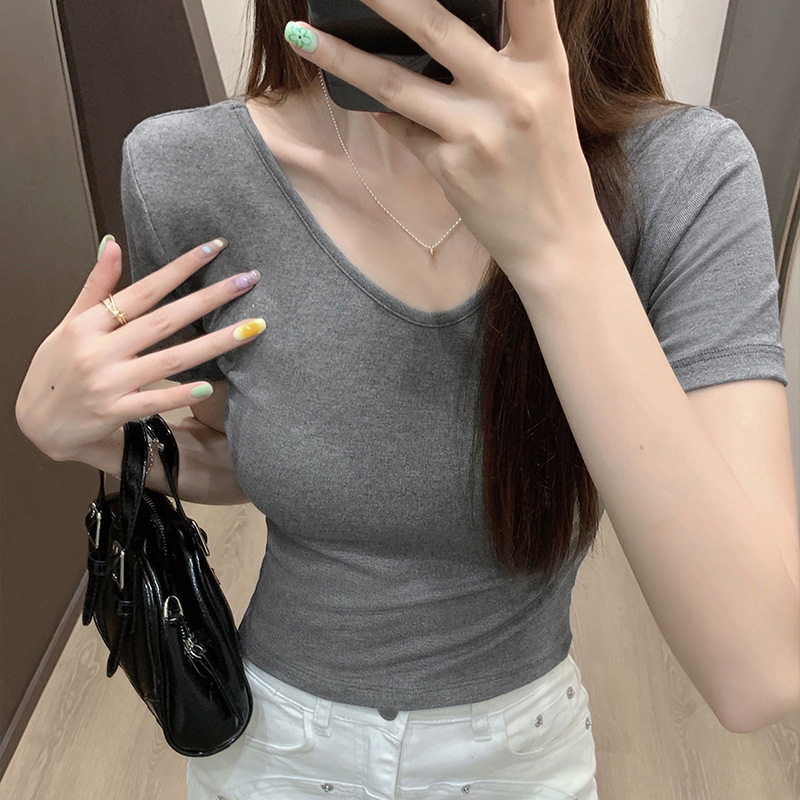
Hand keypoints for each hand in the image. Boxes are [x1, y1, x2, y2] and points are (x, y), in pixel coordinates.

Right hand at [15, 237, 263, 461]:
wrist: (35, 423)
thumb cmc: (56, 367)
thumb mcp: (70, 323)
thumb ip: (96, 286)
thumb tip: (113, 243)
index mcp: (89, 324)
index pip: (144, 290)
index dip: (180, 268)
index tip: (215, 248)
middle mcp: (100, 350)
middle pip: (165, 320)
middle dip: (209, 298)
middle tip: (248, 280)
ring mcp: (109, 383)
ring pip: (171, 359)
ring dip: (214, 343)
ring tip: (252, 327)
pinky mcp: (115, 412)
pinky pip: (154, 402)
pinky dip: (180, 394)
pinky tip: (210, 386)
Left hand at [284, 0, 606, 281]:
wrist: (557, 242)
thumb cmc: (550, 168)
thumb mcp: (548, 101)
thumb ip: (509, 59)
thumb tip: (443, 27)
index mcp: (547, 67)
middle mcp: (513, 93)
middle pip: (435, 25)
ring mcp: (478, 133)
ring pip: (394, 82)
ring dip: (342, 55)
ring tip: (302, 33)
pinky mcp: (450, 168)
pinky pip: (400, 128)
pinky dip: (378, 110)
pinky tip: (356, 94)